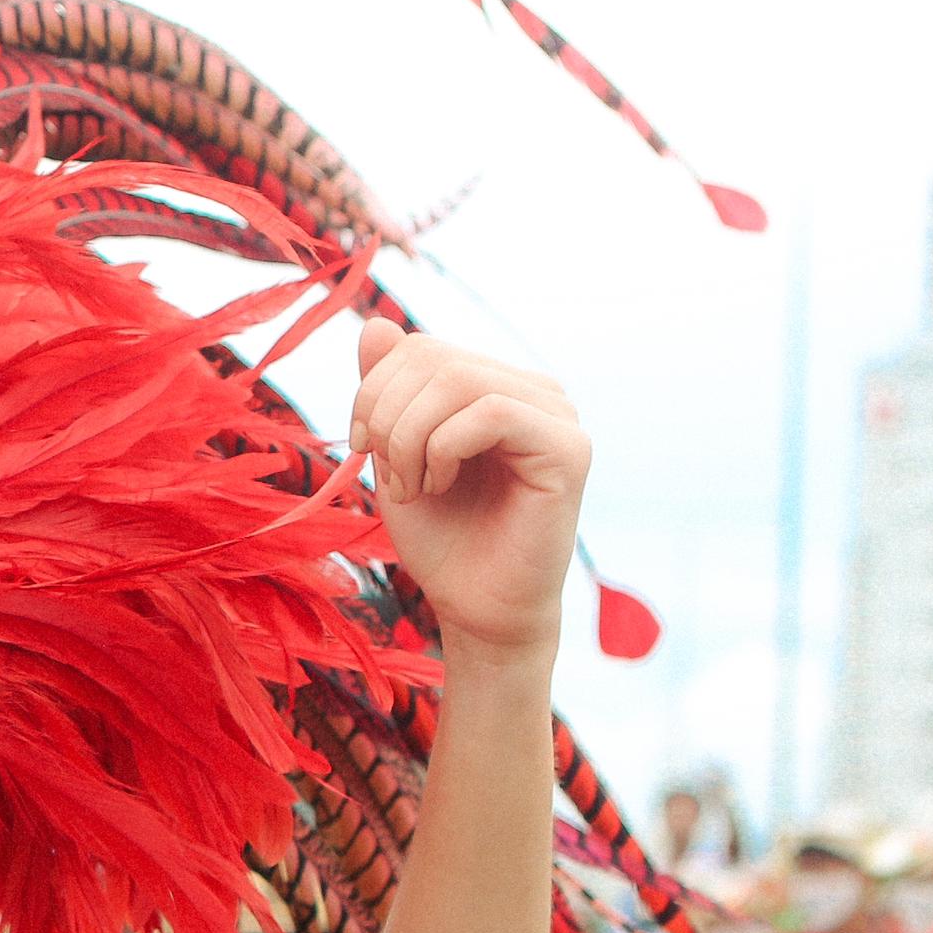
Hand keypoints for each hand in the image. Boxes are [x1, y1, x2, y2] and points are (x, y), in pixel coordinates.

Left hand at [349, 319, 587, 659]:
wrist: (477, 610)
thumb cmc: (442, 538)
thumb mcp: (396, 454)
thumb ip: (388, 391)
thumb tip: (376, 322)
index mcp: (496, 386)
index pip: (420, 347)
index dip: (373, 391)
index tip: (362, 448)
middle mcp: (535, 392)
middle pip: (434, 357)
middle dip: (388, 418)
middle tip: (391, 480)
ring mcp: (559, 416)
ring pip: (458, 379)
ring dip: (411, 439)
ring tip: (413, 489)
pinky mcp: (570, 449)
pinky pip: (490, 412)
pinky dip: (443, 449)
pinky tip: (441, 487)